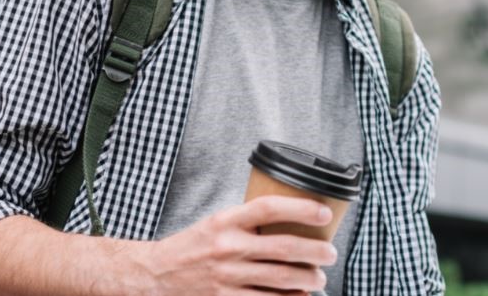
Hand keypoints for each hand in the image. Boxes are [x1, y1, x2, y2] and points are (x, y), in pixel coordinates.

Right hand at [133, 195, 337, 295]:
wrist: (156, 276)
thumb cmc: (192, 247)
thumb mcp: (216, 223)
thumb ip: (247, 221)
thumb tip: (291, 221)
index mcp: (225, 221)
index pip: (269, 208)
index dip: (302, 209)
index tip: (324, 213)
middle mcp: (227, 247)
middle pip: (285, 248)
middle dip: (316, 251)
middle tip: (331, 253)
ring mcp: (227, 277)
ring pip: (282, 279)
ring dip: (309, 279)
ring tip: (320, 277)